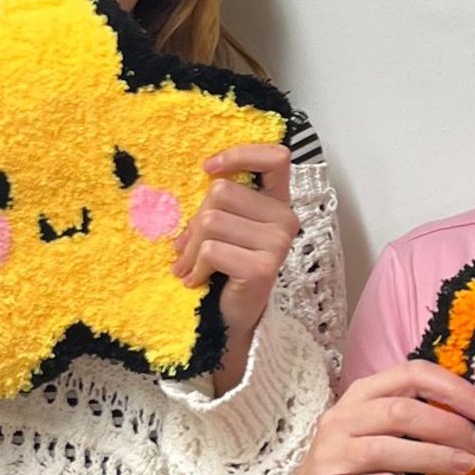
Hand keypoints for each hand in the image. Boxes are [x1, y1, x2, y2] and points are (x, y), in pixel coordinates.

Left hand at [174, 144, 298, 383]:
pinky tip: (197, 280)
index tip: (208, 169)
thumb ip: (220, 202)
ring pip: (211, 220)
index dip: (240, 154)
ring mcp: (279, 242)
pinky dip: (195, 267)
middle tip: (188, 248)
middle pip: (222, 192)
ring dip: (190, 248)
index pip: (275, 158)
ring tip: (191, 266)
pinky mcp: (264, 266)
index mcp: (277, 203)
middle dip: (195, 222)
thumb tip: (199, 177)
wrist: (233, 320)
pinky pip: (212, 250)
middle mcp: (286, 219)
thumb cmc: (225, 269)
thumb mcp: (224, 228)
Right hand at [276, 362, 474, 474]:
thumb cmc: (361, 464)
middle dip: (448, 426)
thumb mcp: (383, 430)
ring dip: (430, 456)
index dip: (452, 389)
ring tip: (465, 465)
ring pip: (382, 449)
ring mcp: (328, 455)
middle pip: (400, 412)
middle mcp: (341, 419)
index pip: (411, 374)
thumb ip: (417, 415)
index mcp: (362, 394)